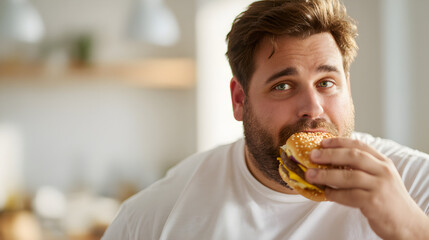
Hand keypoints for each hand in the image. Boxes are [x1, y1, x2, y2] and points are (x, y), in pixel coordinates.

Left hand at [305, 138, 428, 239]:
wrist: (407, 224)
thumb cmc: (388, 200)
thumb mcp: (381, 178)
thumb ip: (363, 168)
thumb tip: (331, 161)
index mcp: (383, 162)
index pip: (359, 145)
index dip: (339, 142)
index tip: (322, 143)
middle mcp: (383, 171)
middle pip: (353, 156)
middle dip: (329, 155)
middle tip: (312, 156)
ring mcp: (379, 186)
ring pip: (348, 176)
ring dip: (326, 175)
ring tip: (310, 175)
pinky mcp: (374, 202)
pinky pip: (349, 196)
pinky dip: (334, 194)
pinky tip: (326, 193)